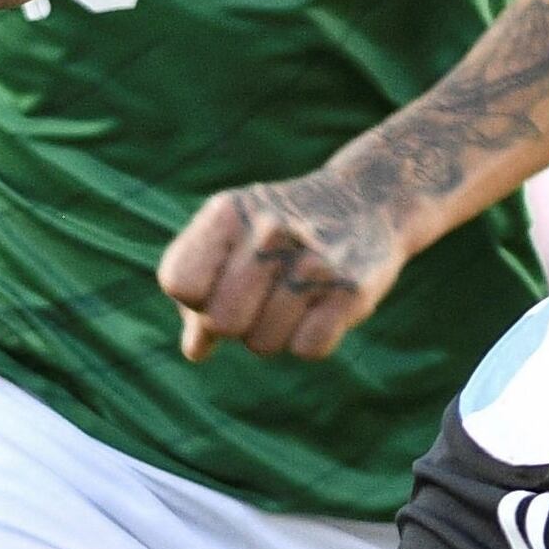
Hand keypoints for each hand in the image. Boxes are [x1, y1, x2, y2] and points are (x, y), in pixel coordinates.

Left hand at [157, 176, 401, 361]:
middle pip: (222, 323)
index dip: (196, 299)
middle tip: (263, 298)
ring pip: (263, 344)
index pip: (180, 283)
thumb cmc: (284, 227)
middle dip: (237, 324)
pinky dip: (311, 339)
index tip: (219, 286)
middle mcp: (270, 232)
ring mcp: (314, 262)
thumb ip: (201, 287)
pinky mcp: (351, 291)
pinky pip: (308, 349)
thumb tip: (195, 349)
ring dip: (276, 333)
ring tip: (297, 295)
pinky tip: (322, 307)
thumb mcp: (234, 236)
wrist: (369, 198)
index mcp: (230, 212)